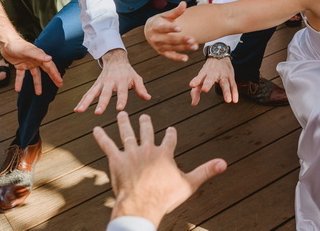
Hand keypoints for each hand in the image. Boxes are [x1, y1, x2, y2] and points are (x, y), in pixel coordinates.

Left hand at [1, 38, 63, 94]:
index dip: (55, 74)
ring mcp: (28, 63)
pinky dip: (20, 82)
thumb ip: (39, 55)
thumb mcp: (28, 50)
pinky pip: (21, 76)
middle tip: (59, 84)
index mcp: (39, 56)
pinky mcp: (20, 65)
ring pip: (35, 75)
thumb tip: (50, 59)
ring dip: (37, 84)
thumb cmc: (17, 45)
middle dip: (53, 77)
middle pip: (46, 70)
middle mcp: (36, 60)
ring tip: (39, 93)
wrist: (6, 43)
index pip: (50, 66)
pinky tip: (18, 89)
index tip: (60, 81)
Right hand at [74, 49, 150, 114]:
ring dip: (86, 102)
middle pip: (105, 93)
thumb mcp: (136, 78)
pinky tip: (77, 109)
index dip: (121, 99)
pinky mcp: (95, 85)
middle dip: (102, 103)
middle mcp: (110, 82)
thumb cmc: (127, 71)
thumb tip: (148, 97)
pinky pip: (87, 94)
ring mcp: (101, 84)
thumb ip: (141, 89)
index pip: (122, 92)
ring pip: (92, 93)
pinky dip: (82, 101)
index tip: (119, 108)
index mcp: (122, 81)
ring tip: (80, 110)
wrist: (115, 59)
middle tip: (98, 112)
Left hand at [94, 112, 226, 225]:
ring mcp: (131, 153)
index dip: (171, 134)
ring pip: (127, 133)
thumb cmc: (165, 196)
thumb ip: (206, 171)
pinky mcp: (116, 160)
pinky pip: (107, 145)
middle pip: (146, 132)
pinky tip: (95, 129)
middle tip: (143, 116)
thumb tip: (224, 163)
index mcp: (165, 153)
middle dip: (145, 123)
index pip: (169, 139)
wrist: (141, 204)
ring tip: (122, 114)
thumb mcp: (189, 184)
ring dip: (124, 123)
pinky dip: (101, 137)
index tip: (171, 130)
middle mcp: (148, 149)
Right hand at [145, 2, 197, 60]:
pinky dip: (177, 58)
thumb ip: (176, 11)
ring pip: (172, 47)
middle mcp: (156, 37)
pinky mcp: (162, 52)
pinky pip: (170, 56)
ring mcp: (159, 46)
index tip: (180, 28)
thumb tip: (184, 3)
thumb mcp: (166, 15)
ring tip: (195, 46)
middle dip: (181, 40)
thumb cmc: (160, 21)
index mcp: (156, 26)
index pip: (164, 28)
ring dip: (184, 48)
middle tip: (192, 39)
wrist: (149, 30)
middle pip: (170, 39)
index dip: (171, 28)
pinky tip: (186, 58)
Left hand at [190, 55, 237, 105]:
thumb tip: (193, 104)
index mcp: (204, 73)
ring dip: (226, 91)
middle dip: (207, 83)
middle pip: (210, 78)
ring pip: (225, 83)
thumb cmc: (208, 70)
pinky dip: (234, 92)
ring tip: (228, 100)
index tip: (192, 85)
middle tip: (205, 89)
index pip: (199, 78)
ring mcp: (223, 75)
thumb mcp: (201, 78)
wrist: (219, 54)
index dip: (195, 81)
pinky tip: (235, 100)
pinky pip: (233, 85)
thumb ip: (196, 91)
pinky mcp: (231, 76)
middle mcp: (213, 73)